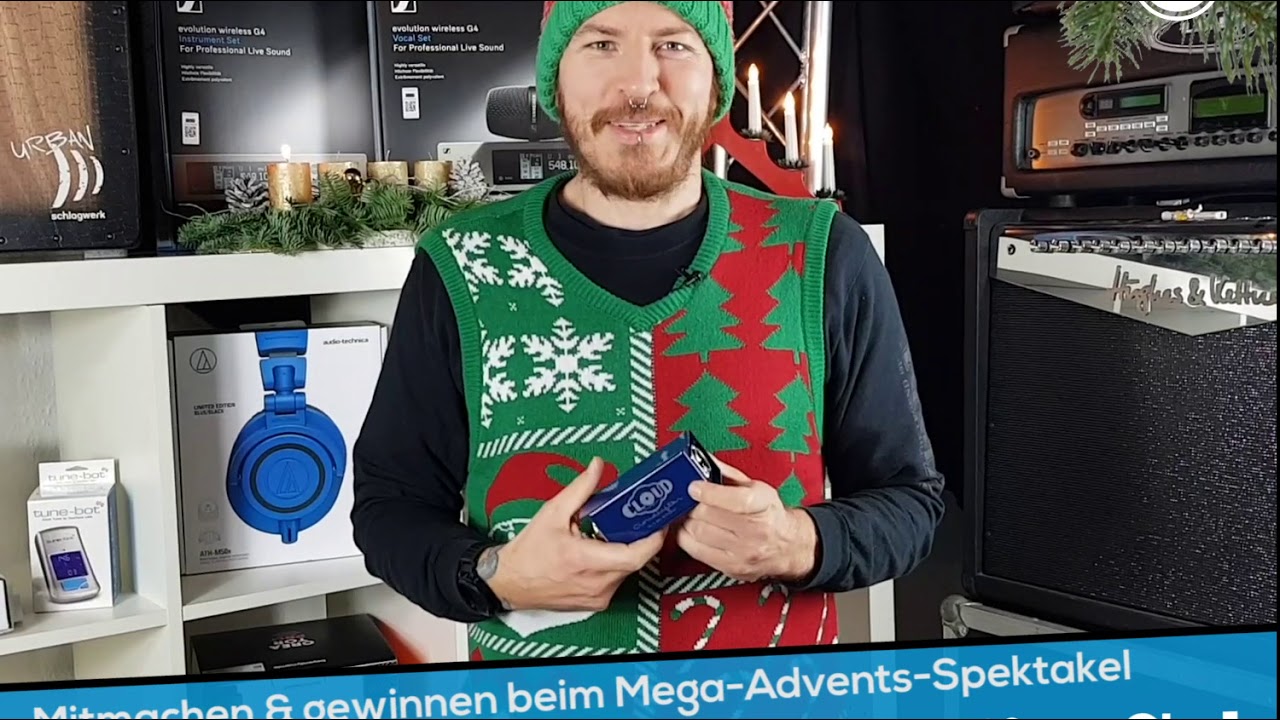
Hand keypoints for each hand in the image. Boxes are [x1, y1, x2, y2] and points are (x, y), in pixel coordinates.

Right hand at [485, 457, 665, 612]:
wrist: (510, 582)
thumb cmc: (529, 550)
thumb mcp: (553, 512)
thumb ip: (581, 489)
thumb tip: (598, 465)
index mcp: (585, 560)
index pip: (635, 556)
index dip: (654, 540)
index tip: (660, 522)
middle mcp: (596, 584)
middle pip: (635, 561)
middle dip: (638, 539)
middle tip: (637, 520)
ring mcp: (598, 598)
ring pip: (626, 571)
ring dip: (625, 552)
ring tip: (611, 535)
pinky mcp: (597, 605)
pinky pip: (617, 581)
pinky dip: (615, 565)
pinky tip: (601, 552)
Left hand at [676, 457, 818, 583]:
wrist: (787, 546)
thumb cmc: (769, 514)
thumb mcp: (756, 488)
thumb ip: (728, 474)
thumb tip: (703, 460)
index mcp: (763, 506)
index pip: (734, 500)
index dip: (709, 492)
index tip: (694, 486)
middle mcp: (756, 531)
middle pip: (709, 516)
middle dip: (693, 505)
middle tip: (689, 500)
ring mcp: (743, 552)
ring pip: (698, 533)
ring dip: (688, 521)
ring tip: (690, 514)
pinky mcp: (730, 567)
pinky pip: (695, 551)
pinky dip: (687, 537)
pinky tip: (690, 530)